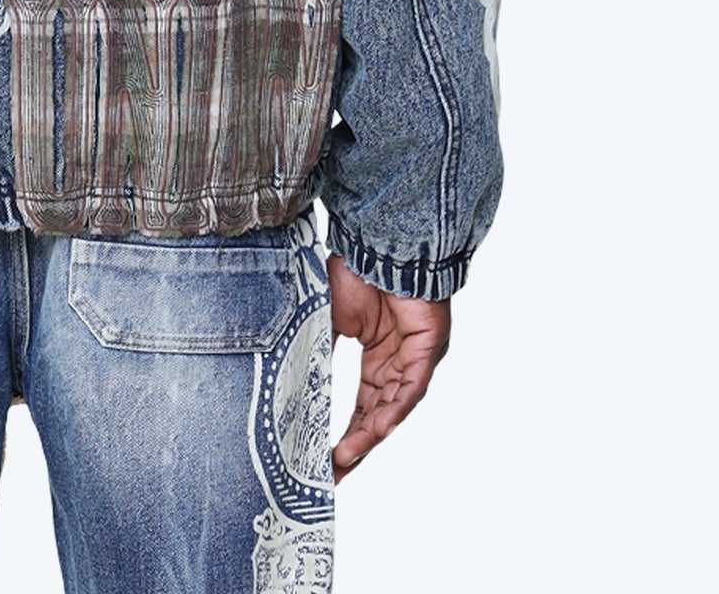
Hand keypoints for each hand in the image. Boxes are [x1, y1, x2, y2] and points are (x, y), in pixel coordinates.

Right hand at [327, 255, 450, 476]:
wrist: (378, 241)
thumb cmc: (356, 271)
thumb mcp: (327, 318)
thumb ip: (317, 349)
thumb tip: (291, 380)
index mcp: (377, 357)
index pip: (361, 407)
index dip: (344, 434)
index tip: (321, 461)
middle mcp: (397, 365)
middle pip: (377, 417)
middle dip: (356, 448)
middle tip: (332, 476)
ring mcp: (414, 360)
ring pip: (393, 408)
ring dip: (369, 435)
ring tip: (345, 458)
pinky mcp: (427, 350)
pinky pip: (410, 388)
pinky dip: (393, 410)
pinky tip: (376, 428)